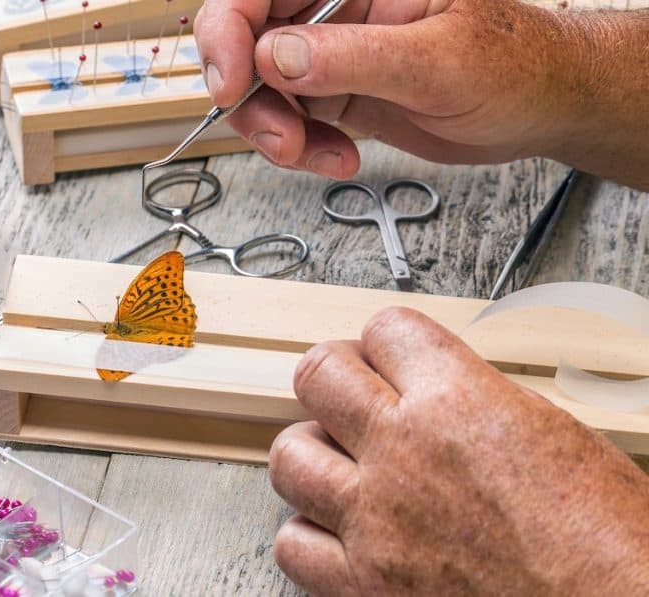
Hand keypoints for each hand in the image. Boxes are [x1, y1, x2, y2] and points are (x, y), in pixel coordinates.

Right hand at [193, 0, 588, 177]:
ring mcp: (333, 50)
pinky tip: (336, 157)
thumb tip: (276, 54)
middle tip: (280, 137)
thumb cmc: (516, 64)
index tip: (232, 81)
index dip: (229, 28)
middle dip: (250, 95)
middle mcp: (337, 5)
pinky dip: (300, 149)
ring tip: (315, 155)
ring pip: (260, 86)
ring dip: (276, 131)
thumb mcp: (440, 61)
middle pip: (246, 37)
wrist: (541, 108)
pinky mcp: (335, 90)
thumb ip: (355, 56)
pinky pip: (288, 119)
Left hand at [270, 307, 648, 593]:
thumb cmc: (610, 540)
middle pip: (317, 374)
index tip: (391, 354)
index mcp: (460, 403)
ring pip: (290, 457)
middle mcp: (404, 454)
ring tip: (341, 463)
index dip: (389, 340)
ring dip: (313, 453)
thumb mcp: (555, 436)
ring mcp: (376, 521)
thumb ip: (479, 405)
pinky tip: (339, 531)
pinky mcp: (364, 585)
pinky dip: (309, 535)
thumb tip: (441, 392)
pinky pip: (294, 546)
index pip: (385, 330)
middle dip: (335, 376)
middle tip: (353, 393)